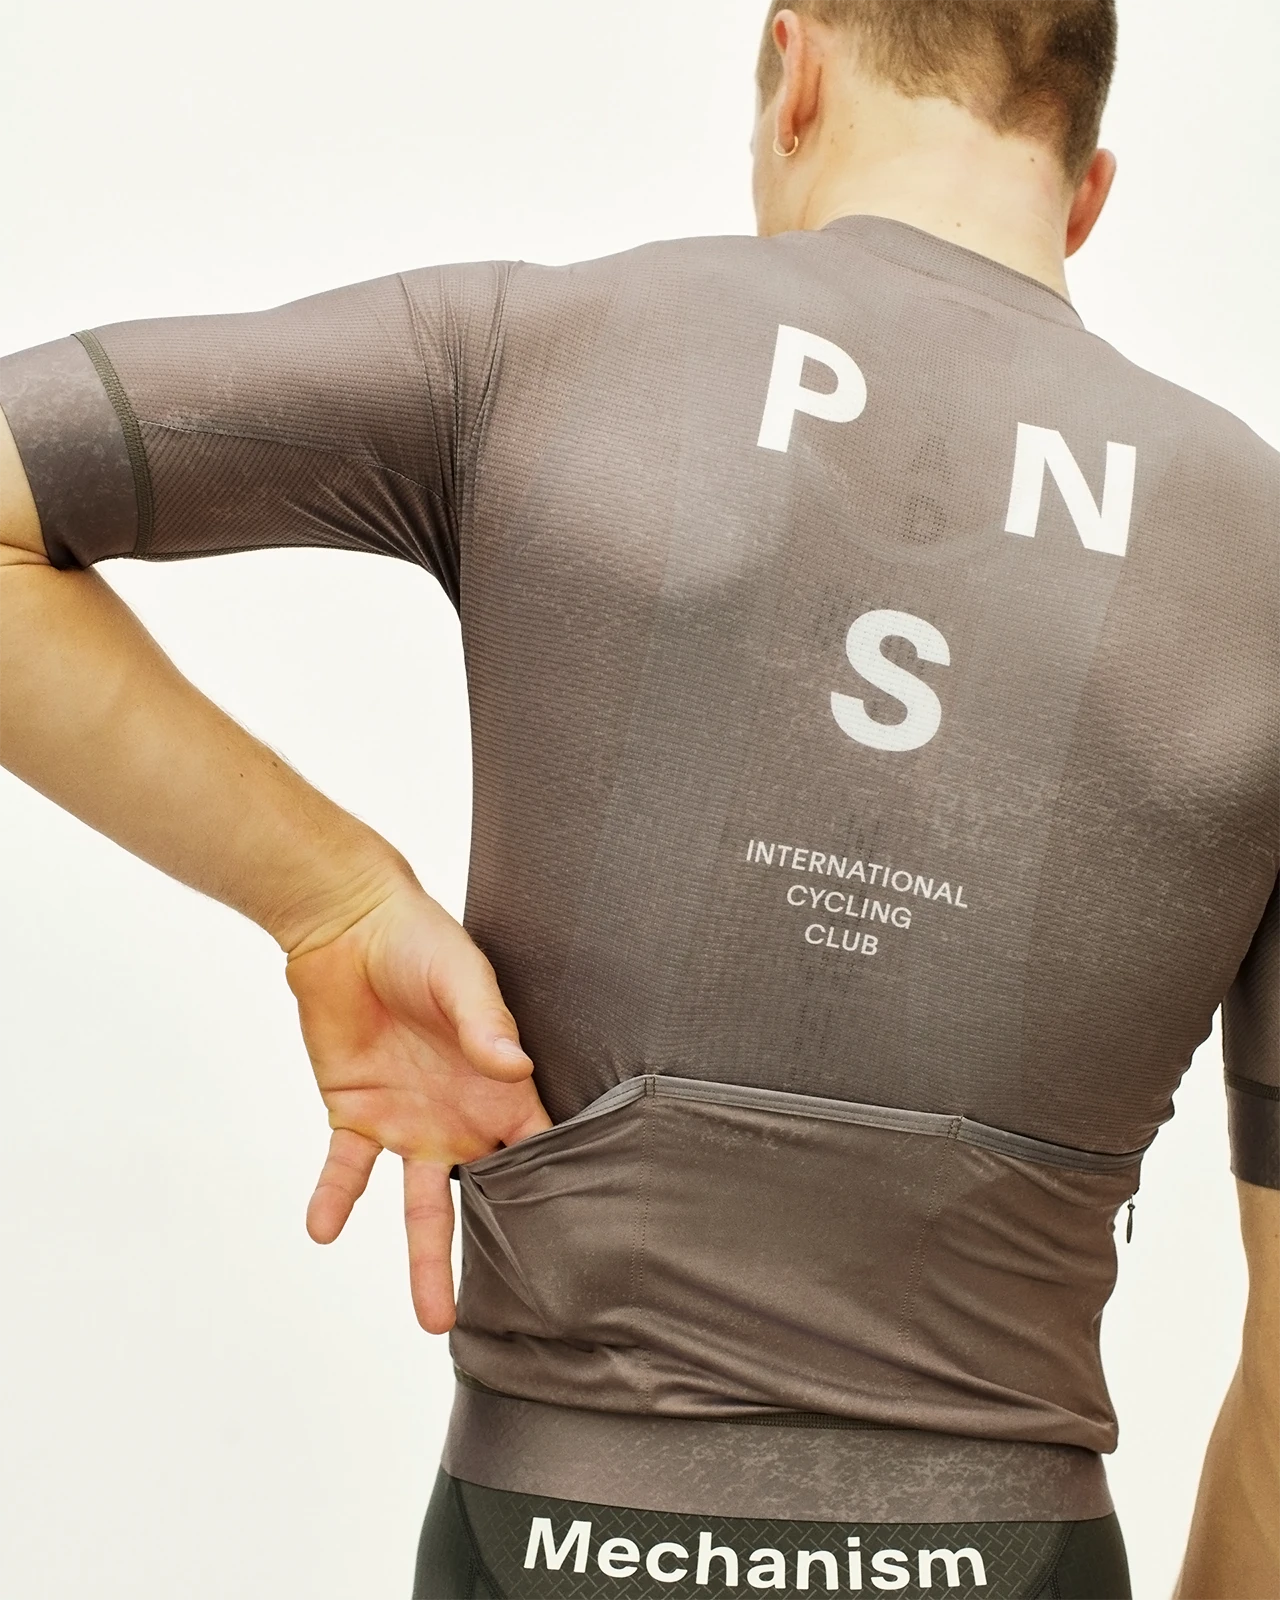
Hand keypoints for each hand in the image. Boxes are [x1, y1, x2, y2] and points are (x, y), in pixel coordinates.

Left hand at [284, 879, 550, 1332]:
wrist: (347, 925)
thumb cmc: (421, 940)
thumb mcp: (462, 976)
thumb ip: (485, 1024)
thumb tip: (513, 1064)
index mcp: (501, 1086)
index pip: (537, 1149)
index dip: (554, 1193)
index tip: (574, 1249)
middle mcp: (461, 1116)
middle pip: (485, 1196)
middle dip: (495, 1251)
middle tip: (511, 1313)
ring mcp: (408, 1121)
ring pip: (420, 1204)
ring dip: (425, 1257)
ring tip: (433, 1319)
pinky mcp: (354, 1115)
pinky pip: (346, 1170)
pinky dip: (335, 1199)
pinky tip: (324, 1228)